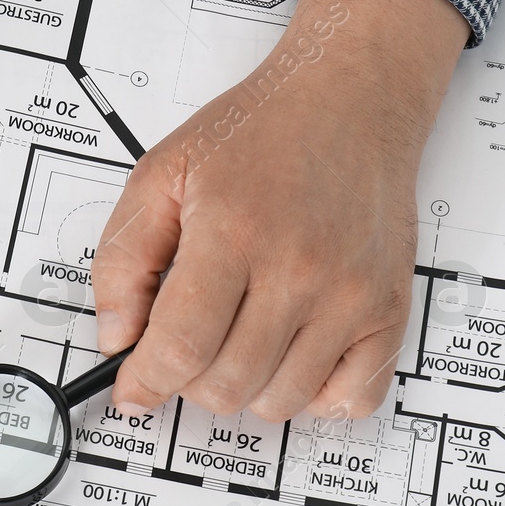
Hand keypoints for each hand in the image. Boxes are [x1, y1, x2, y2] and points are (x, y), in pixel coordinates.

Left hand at [90, 0, 467, 420]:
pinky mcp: (388, 308)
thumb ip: (123, 257)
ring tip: (234, 337)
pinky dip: (312, 395)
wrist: (347, 103)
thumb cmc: (255, 134)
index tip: (132, 388)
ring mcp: (350, 295)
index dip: (145, 380)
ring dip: (244, 387)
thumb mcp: (161, 174)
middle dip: (187, 379)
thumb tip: (116, 335)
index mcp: (232, 231)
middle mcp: (299, 269)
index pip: (182, 346)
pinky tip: (289, 353)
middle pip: (226, 384)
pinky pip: (351, 400)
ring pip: (280, 401)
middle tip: (184, 342)